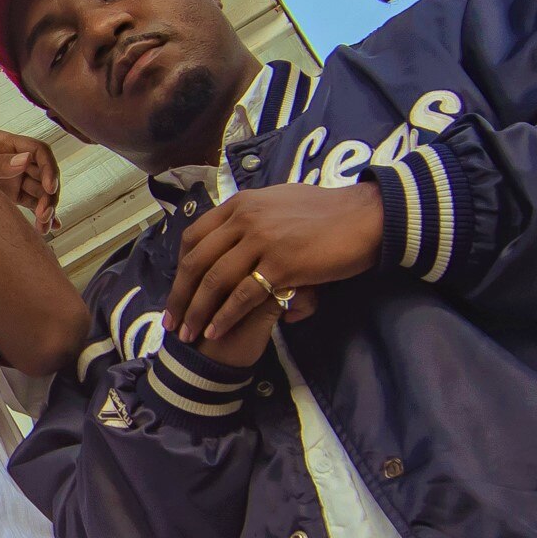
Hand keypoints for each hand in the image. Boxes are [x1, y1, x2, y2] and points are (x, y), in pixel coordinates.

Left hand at [0, 131, 59, 236]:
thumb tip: (25, 161)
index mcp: (7, 144)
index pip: (39, 151)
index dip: (49, 169)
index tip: (49, 188)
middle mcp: (16, 160)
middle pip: (44, 174)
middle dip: (49, 195)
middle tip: (44, 214)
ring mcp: (16, 177)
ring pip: (40, 192)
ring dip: (46, 209)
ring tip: (43, 228)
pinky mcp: (12, 193)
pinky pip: (31, 203)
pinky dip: (41, 215)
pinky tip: (49, 227)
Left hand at [167, 183, 373, 343]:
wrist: (364, 217)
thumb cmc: (326, 213)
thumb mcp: (279, 202)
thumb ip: (252, 215)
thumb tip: (235, 229)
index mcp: (240, 205)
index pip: (194, 237)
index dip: (179, 269)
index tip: (176, 293)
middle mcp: (244, 219)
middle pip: (197, 262)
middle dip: (180, 297)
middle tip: (172, 323)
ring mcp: (261, 240)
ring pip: (215, 281)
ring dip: (198, 312)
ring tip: (189, 335)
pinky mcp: (281, 264)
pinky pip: (243, 294)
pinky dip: (225, 316)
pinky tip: (216, 331)